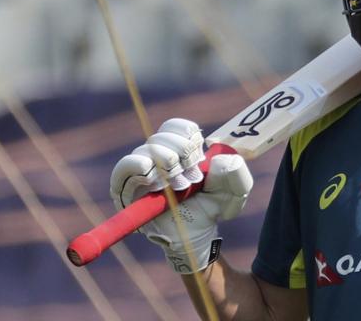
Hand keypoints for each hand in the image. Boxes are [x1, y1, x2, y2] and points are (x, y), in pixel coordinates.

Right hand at [109, 118, 252, 272]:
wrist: (197, 234)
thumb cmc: (212, 209)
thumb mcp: (235, 191)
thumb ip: (236, 172)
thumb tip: (216, 157)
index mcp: (179, 149)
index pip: (174, 127)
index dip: (187, 135)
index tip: (200, 154)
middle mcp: (157, 157)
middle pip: (161, 137)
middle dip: (181, 153)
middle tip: (193, 178)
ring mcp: (140, 172)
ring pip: (146, 150)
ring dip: (166, 164)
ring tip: (180, 186)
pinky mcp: (125, 189)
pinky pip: (124, 169)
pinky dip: (140, 167)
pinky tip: (155, 179)